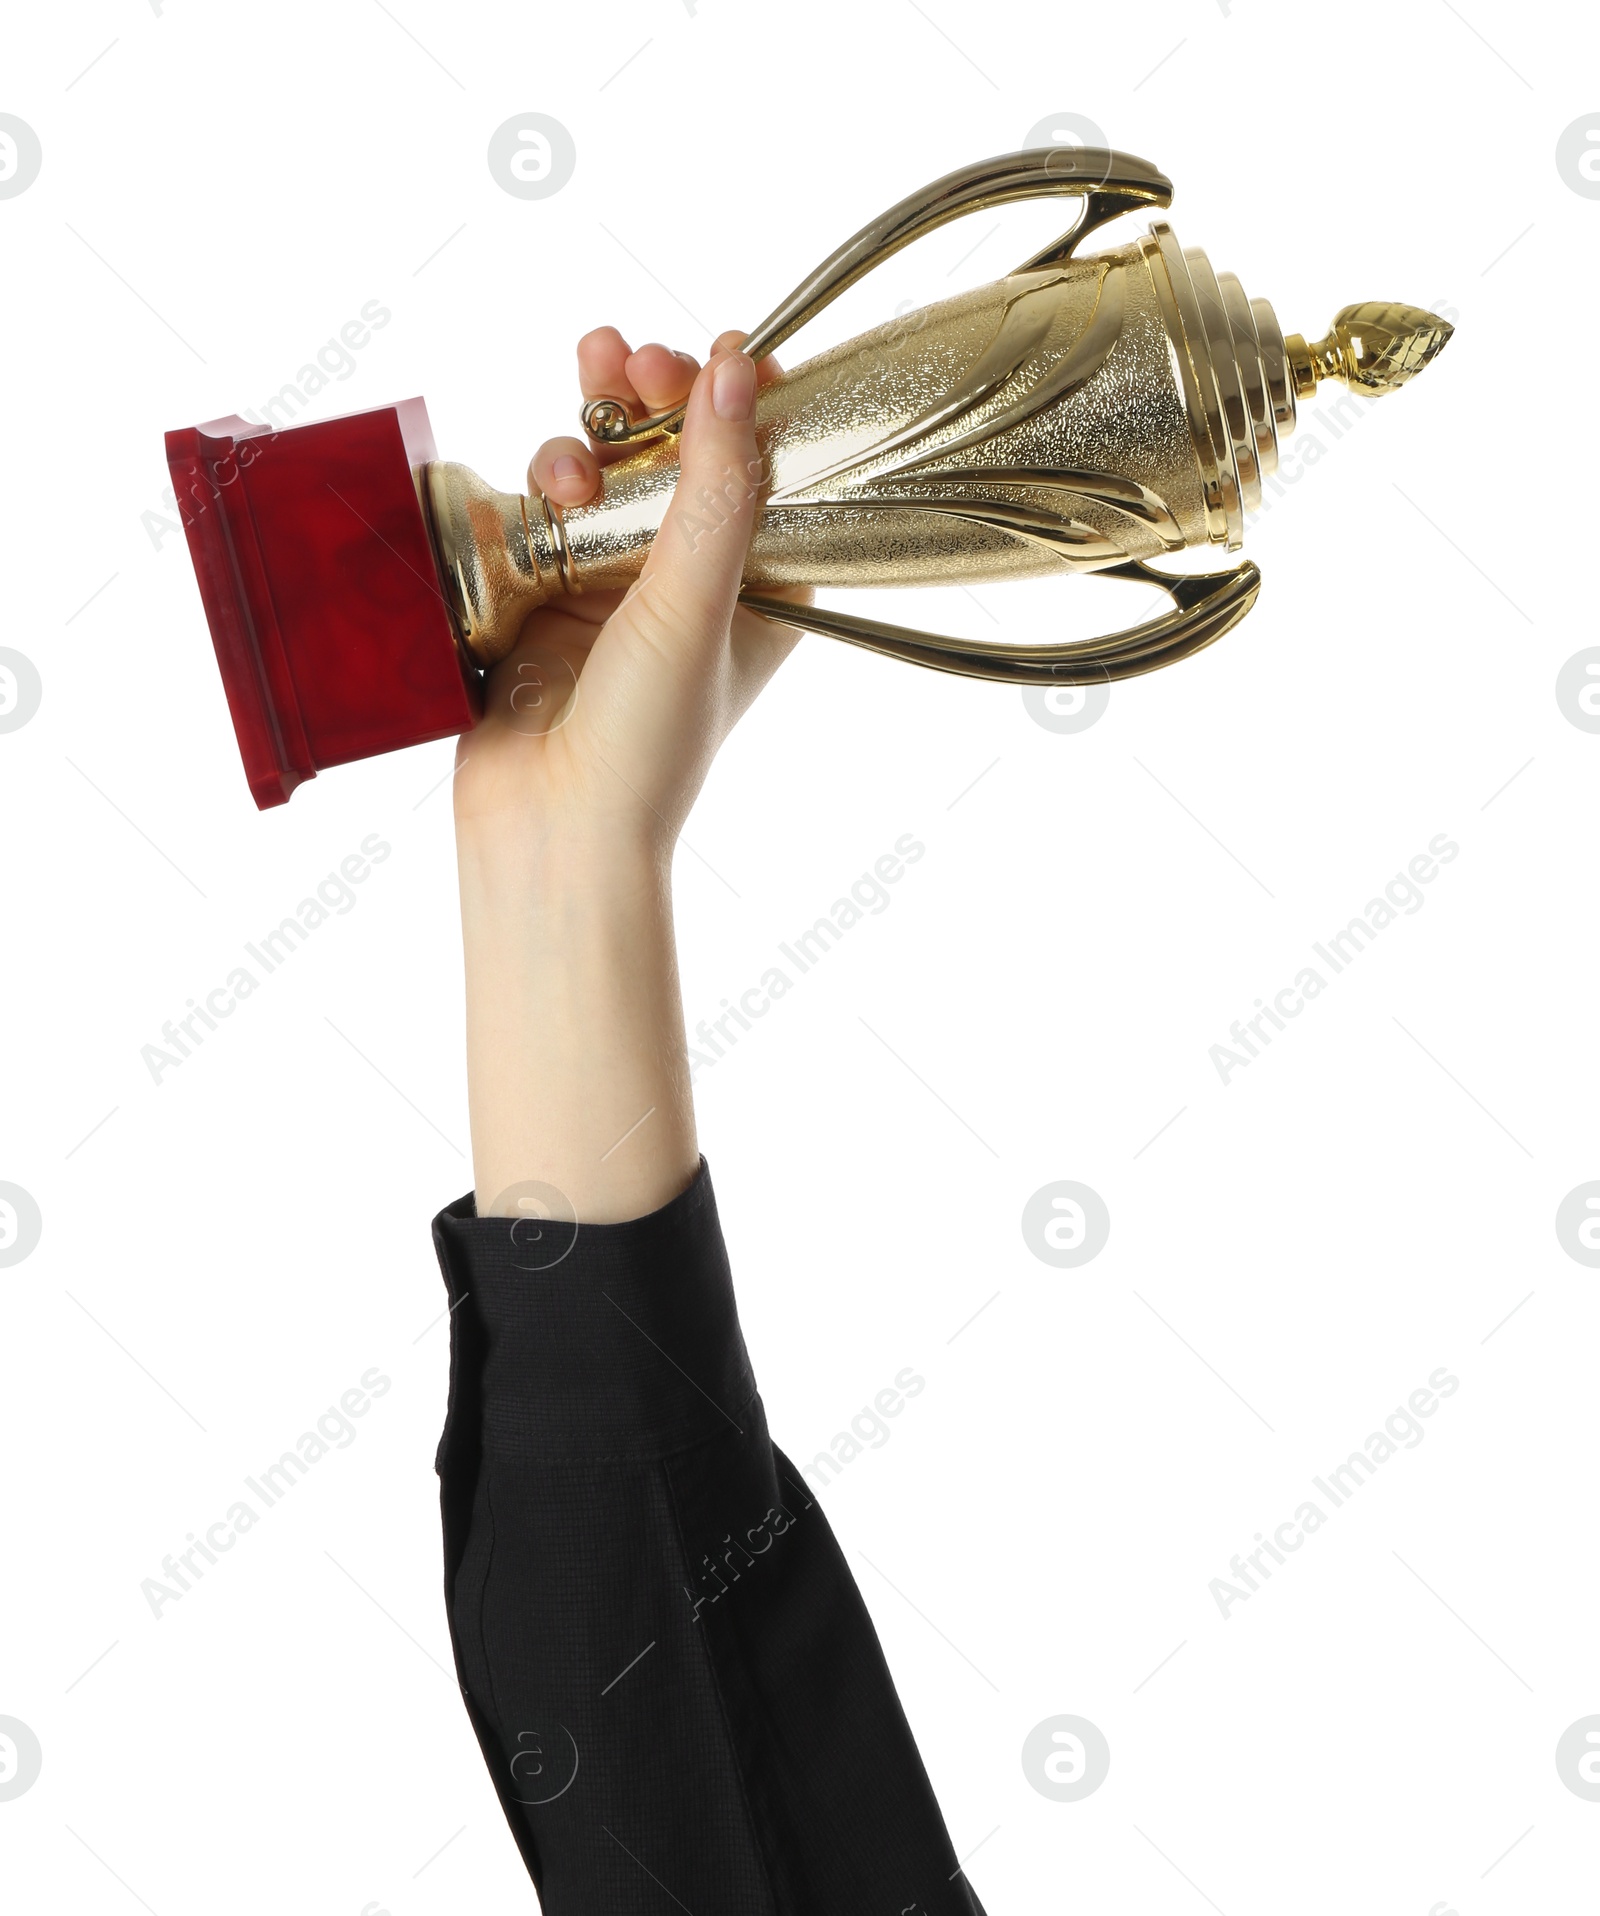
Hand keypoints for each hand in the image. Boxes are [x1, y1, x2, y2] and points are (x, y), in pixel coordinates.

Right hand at [454, 327, 804, 1220]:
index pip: (762, 460)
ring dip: (582, 444)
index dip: (736, 397)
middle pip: (675, 447)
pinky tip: (536, 501)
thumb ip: (717, 483)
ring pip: (603, 467)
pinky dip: (536, 490)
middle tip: (618, 361)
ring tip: (569, 469)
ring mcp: (616, 584)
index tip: (706, 356)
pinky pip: (542, 508)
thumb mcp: (695, 601)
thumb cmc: (646, 744)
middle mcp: (693, 578)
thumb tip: (736, 366)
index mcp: (763, 585)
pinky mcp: (547, 594)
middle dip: (643, 395)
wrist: (549, 830)